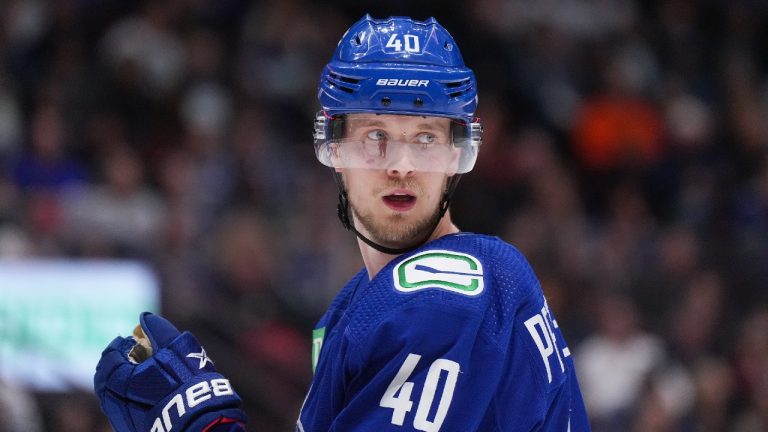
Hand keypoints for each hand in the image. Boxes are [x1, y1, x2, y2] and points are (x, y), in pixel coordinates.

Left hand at [94, 312, 246, 431]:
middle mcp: (115, 403)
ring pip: (112, 398)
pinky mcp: (133, 430)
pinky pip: (122, 411)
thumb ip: (158, 330)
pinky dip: (128, 398)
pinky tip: (145, 393)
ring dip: (120, 383)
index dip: (116, 347)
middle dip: (115, 366)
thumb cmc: (187, 382)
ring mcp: (123, 419)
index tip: (125, 341)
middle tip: (129, 356)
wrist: (199, 421)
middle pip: (105, 381)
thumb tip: (145, 317)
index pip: (108, 359)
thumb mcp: (176, 348)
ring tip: (138, 374)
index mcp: (120, 380)